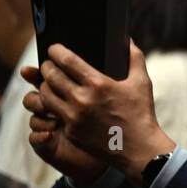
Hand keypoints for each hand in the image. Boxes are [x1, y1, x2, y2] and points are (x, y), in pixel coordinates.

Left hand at [33, 42, 174, 186]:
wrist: (138, 148)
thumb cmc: (140, 113)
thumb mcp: (141, 82)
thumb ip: (134, 58)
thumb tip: (127, 39)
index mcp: (99, 84)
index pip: (66, 60)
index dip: (56, 51)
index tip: (53, 48)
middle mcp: (82, 99)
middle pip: (51, 75)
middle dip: (47, 66)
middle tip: (49, 63)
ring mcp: (74, 117)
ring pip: (45, 94)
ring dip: (45, 85)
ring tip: (50, 82)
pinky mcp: (70, 131)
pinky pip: (52, 113)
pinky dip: (52, 104)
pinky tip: (57, 101)